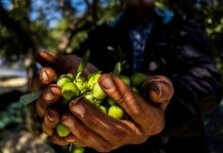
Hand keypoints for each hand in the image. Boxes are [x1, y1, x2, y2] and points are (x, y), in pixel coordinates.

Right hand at [30, 51, 97, 134]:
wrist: (107, 91)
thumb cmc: (86, 76)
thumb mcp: (75, 65)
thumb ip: (59, 61)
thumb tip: (40, 54)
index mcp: (47, 89)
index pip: (38, 86)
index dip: (41, 80)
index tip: (49, 72)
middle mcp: (50, 107)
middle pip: (41, 106)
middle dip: (46, 97)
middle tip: (55, 90)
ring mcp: (58, 121)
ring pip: (47, 124)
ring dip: (50, 118)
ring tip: (56, 112)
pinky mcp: (68, 135)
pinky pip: (60, 138)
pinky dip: (61, 136)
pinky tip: (66, 131)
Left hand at [49, 74, 172, 151]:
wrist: (140, 106)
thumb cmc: (150, 92)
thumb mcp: (161, 86)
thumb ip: (161, 87)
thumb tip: (153, 93)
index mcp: (152, 122)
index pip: (139, 110)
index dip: (123, 95)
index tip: (105, 78)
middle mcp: (135, 136)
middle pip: (116, 132)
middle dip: (95, 117)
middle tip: (76, 102)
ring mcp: (118, 143)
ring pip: (99, 142)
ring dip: (80, 129)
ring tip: (65, 114)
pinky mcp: (103, 143)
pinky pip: (88, 144)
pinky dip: (73, 135)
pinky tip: (61, 124)